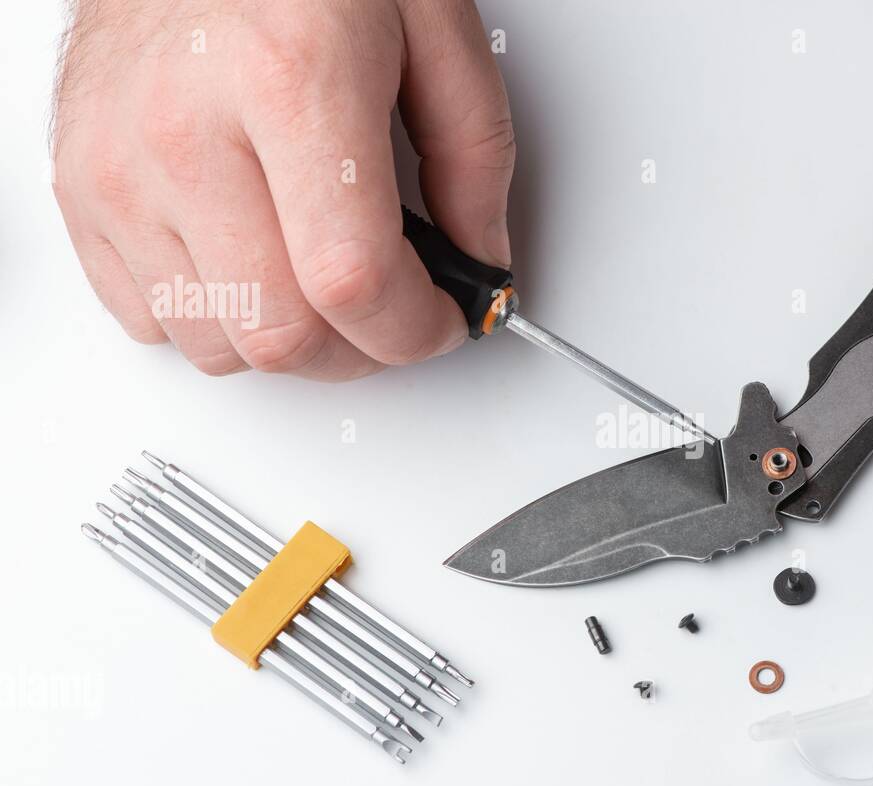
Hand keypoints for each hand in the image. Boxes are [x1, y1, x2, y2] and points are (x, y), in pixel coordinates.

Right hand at [52, 0, 513, 378]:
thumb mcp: (430, 21)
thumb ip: (474, 152)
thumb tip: (478, 256)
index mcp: (289, 80)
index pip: (351, 281)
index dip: (414, 329)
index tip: (441, 322)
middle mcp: (187, 131)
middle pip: (281, 334)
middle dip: (362, 353)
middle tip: (394, 316)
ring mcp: (121, 167)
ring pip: (218, 344)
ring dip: (291, 341)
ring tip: (323, 283)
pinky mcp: (80, 188)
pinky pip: (150, 321)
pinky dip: (218, 320)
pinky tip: (255, 265)